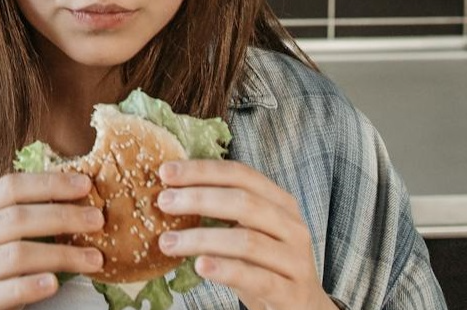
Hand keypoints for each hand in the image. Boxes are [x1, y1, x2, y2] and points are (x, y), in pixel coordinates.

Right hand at [0, 172, 105, 309]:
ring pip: (14, 255)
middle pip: (14, 218)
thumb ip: (16, 221)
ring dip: (60, 255)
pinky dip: (29, 286)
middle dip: (62, 216)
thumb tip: (75, 198)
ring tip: (93, 259)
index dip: (48, 184)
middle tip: (97, 220)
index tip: (85, 184)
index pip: (8, 187)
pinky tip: (54, 283)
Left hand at [155, 160, 336, 309]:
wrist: (302, 308)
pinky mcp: (291, 292)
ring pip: (246, 241)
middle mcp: (291, 226)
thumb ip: (222, 212)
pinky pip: (256, 277)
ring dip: (201, 238)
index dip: (202, 171)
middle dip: (198, 198)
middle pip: (243, 202)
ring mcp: (294, 260)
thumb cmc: (265, 264)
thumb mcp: (248, 232)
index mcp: (280, 203)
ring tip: (167, 242)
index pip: (241, 175)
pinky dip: (225, 269)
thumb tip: (170, 192)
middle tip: (164, 202)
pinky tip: (199, 265)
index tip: (165, 172)